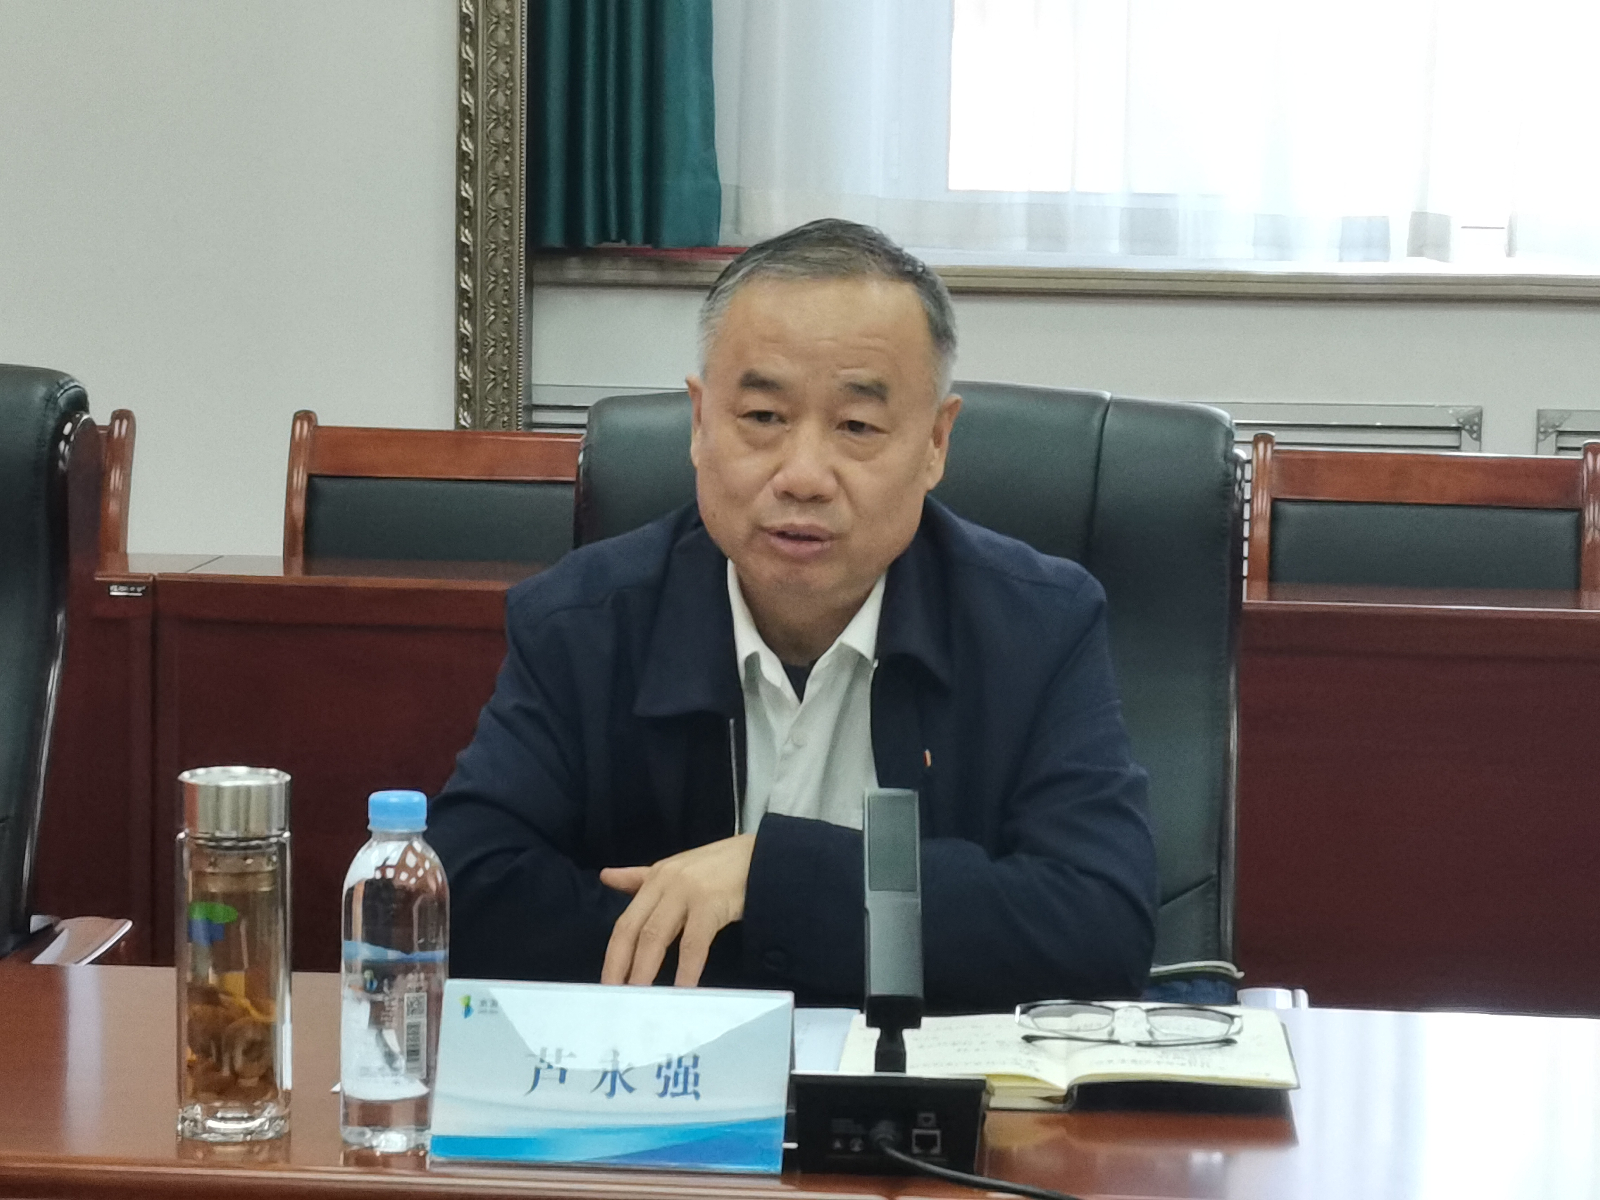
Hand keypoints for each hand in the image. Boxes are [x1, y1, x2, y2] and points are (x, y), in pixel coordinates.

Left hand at [599, 834, 756, 987]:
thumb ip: (640, 877)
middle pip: (634, 930)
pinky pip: (694, 943)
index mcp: (655, 879)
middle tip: (616, 997)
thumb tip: (606, 876)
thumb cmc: (720, 866)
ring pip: (656, 936)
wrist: (762, 854)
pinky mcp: (712, 902)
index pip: (625, 921)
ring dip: (644, 970)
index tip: (606, 983)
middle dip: (621, 966)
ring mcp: (688, 891)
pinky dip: (686, 969)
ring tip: (639, 998)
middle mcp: (666, 883)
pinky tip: (682, 989)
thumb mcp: (676, 868)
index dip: (613, 955)